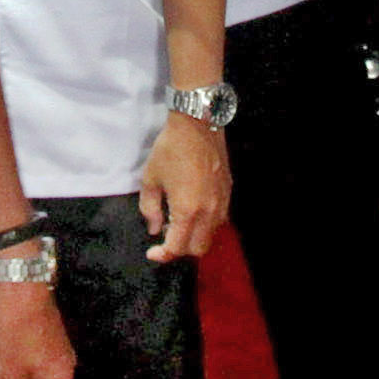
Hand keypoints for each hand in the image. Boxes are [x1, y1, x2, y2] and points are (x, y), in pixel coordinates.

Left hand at [138, 112, 230, 263]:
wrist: (198, 123)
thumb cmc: (170, 149)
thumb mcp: (150, 179)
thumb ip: (150, 209)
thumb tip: (155, 229)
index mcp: (187, 210)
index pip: (177, 247)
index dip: (163, 255)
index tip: (152, 252)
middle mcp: (209, 211)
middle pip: (198, 248)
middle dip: (180, 249)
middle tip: (166, 236)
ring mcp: (222, 202)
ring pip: (211, 235)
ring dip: (194, 237)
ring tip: (177, 222)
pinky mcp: (228, 192)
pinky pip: (219, 219)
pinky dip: (205, 224)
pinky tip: (193, 210)